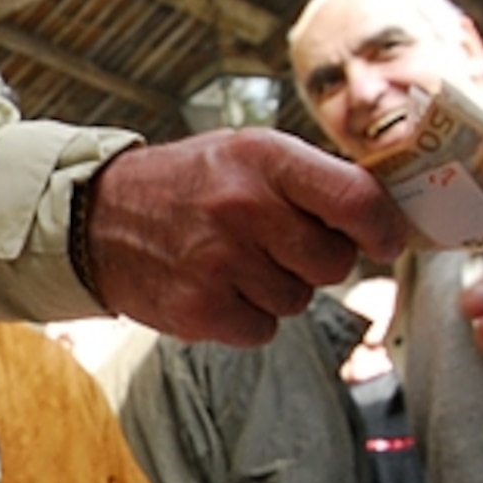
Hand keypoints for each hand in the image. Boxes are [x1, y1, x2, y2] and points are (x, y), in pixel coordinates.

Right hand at [84, 131, 410, 346]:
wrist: (97, 220)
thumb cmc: (187, 184)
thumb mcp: (246, 153)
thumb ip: (311, 179)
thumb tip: (382, 216)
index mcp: (263, 159)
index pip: (355, 200)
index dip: (383, 227)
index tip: (385, 240)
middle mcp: (243, 208)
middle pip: (333, 262)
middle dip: (317, 260)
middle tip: (278, 244)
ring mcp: (219, 262)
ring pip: (299, 300)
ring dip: (276, 288)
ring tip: (234, 261)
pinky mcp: (200, 309)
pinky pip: (263, 329)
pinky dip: (248, 317)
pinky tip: (217, 288)